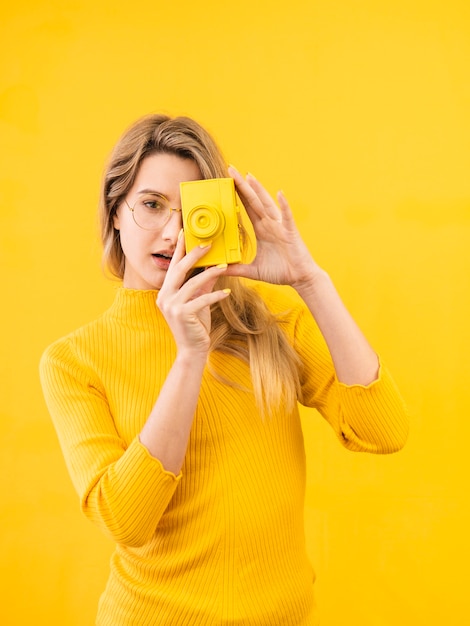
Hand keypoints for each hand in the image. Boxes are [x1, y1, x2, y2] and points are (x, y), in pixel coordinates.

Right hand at [156, 232, 229, 355]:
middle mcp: (164, 297)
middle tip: (208, 243)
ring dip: (210, 274)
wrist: (192, 351)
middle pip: (179, 269)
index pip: (173, 266)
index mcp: (165, 292)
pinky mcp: (182, 315)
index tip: (187, 233)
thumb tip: (214, 267)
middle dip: (194, 254)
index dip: (180, 250)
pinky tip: (227, 292)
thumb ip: (204, 285)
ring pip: (192, 284)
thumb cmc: (195, 326)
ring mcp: (171, 306)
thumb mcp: (199, 301)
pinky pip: (202, 300)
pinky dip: (216, 295)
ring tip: (224, 266)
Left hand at [226, 166, 319, 289]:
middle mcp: (270, 224)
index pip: (247, 208)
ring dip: (259, 190)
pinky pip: (287, 217)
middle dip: (243, 185)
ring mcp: (280, 226)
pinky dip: (284, 205)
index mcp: (262, 229)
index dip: (237, 194)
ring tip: (249, 176)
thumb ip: (237, 269)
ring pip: (267, 204)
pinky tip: (280, 194)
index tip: (226, 182)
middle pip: (254, 200)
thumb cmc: (280, 272)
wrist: (300, 278)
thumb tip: (219, 270)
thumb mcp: (253, 271)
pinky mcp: (290, 232)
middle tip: (231, 169)